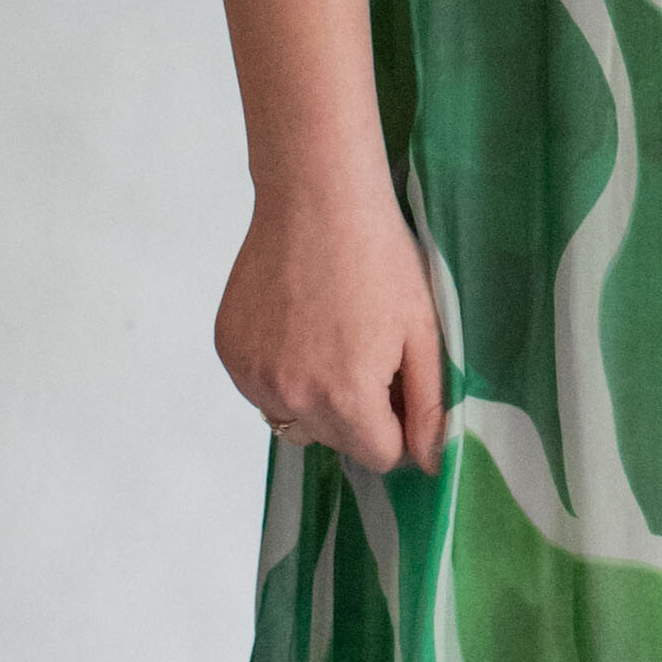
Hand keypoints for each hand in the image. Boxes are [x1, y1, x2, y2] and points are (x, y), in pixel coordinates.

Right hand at [215, 167, 447, 471]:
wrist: (316, 198)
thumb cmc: (378, 257)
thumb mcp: (423, 332)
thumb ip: (429, 407)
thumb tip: (430, 463)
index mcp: (347, 396)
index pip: (380, 456)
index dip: (398, 426)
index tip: (399, 385)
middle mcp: (293, 395)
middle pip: (338, 441)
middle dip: (359, 411)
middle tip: (367, 350)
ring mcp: (254, 375)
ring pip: (297, 418)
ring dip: (317, 396)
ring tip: (330, 335)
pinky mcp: (231, 352)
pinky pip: (264, 389)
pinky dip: (282, 373)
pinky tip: (298, 326)